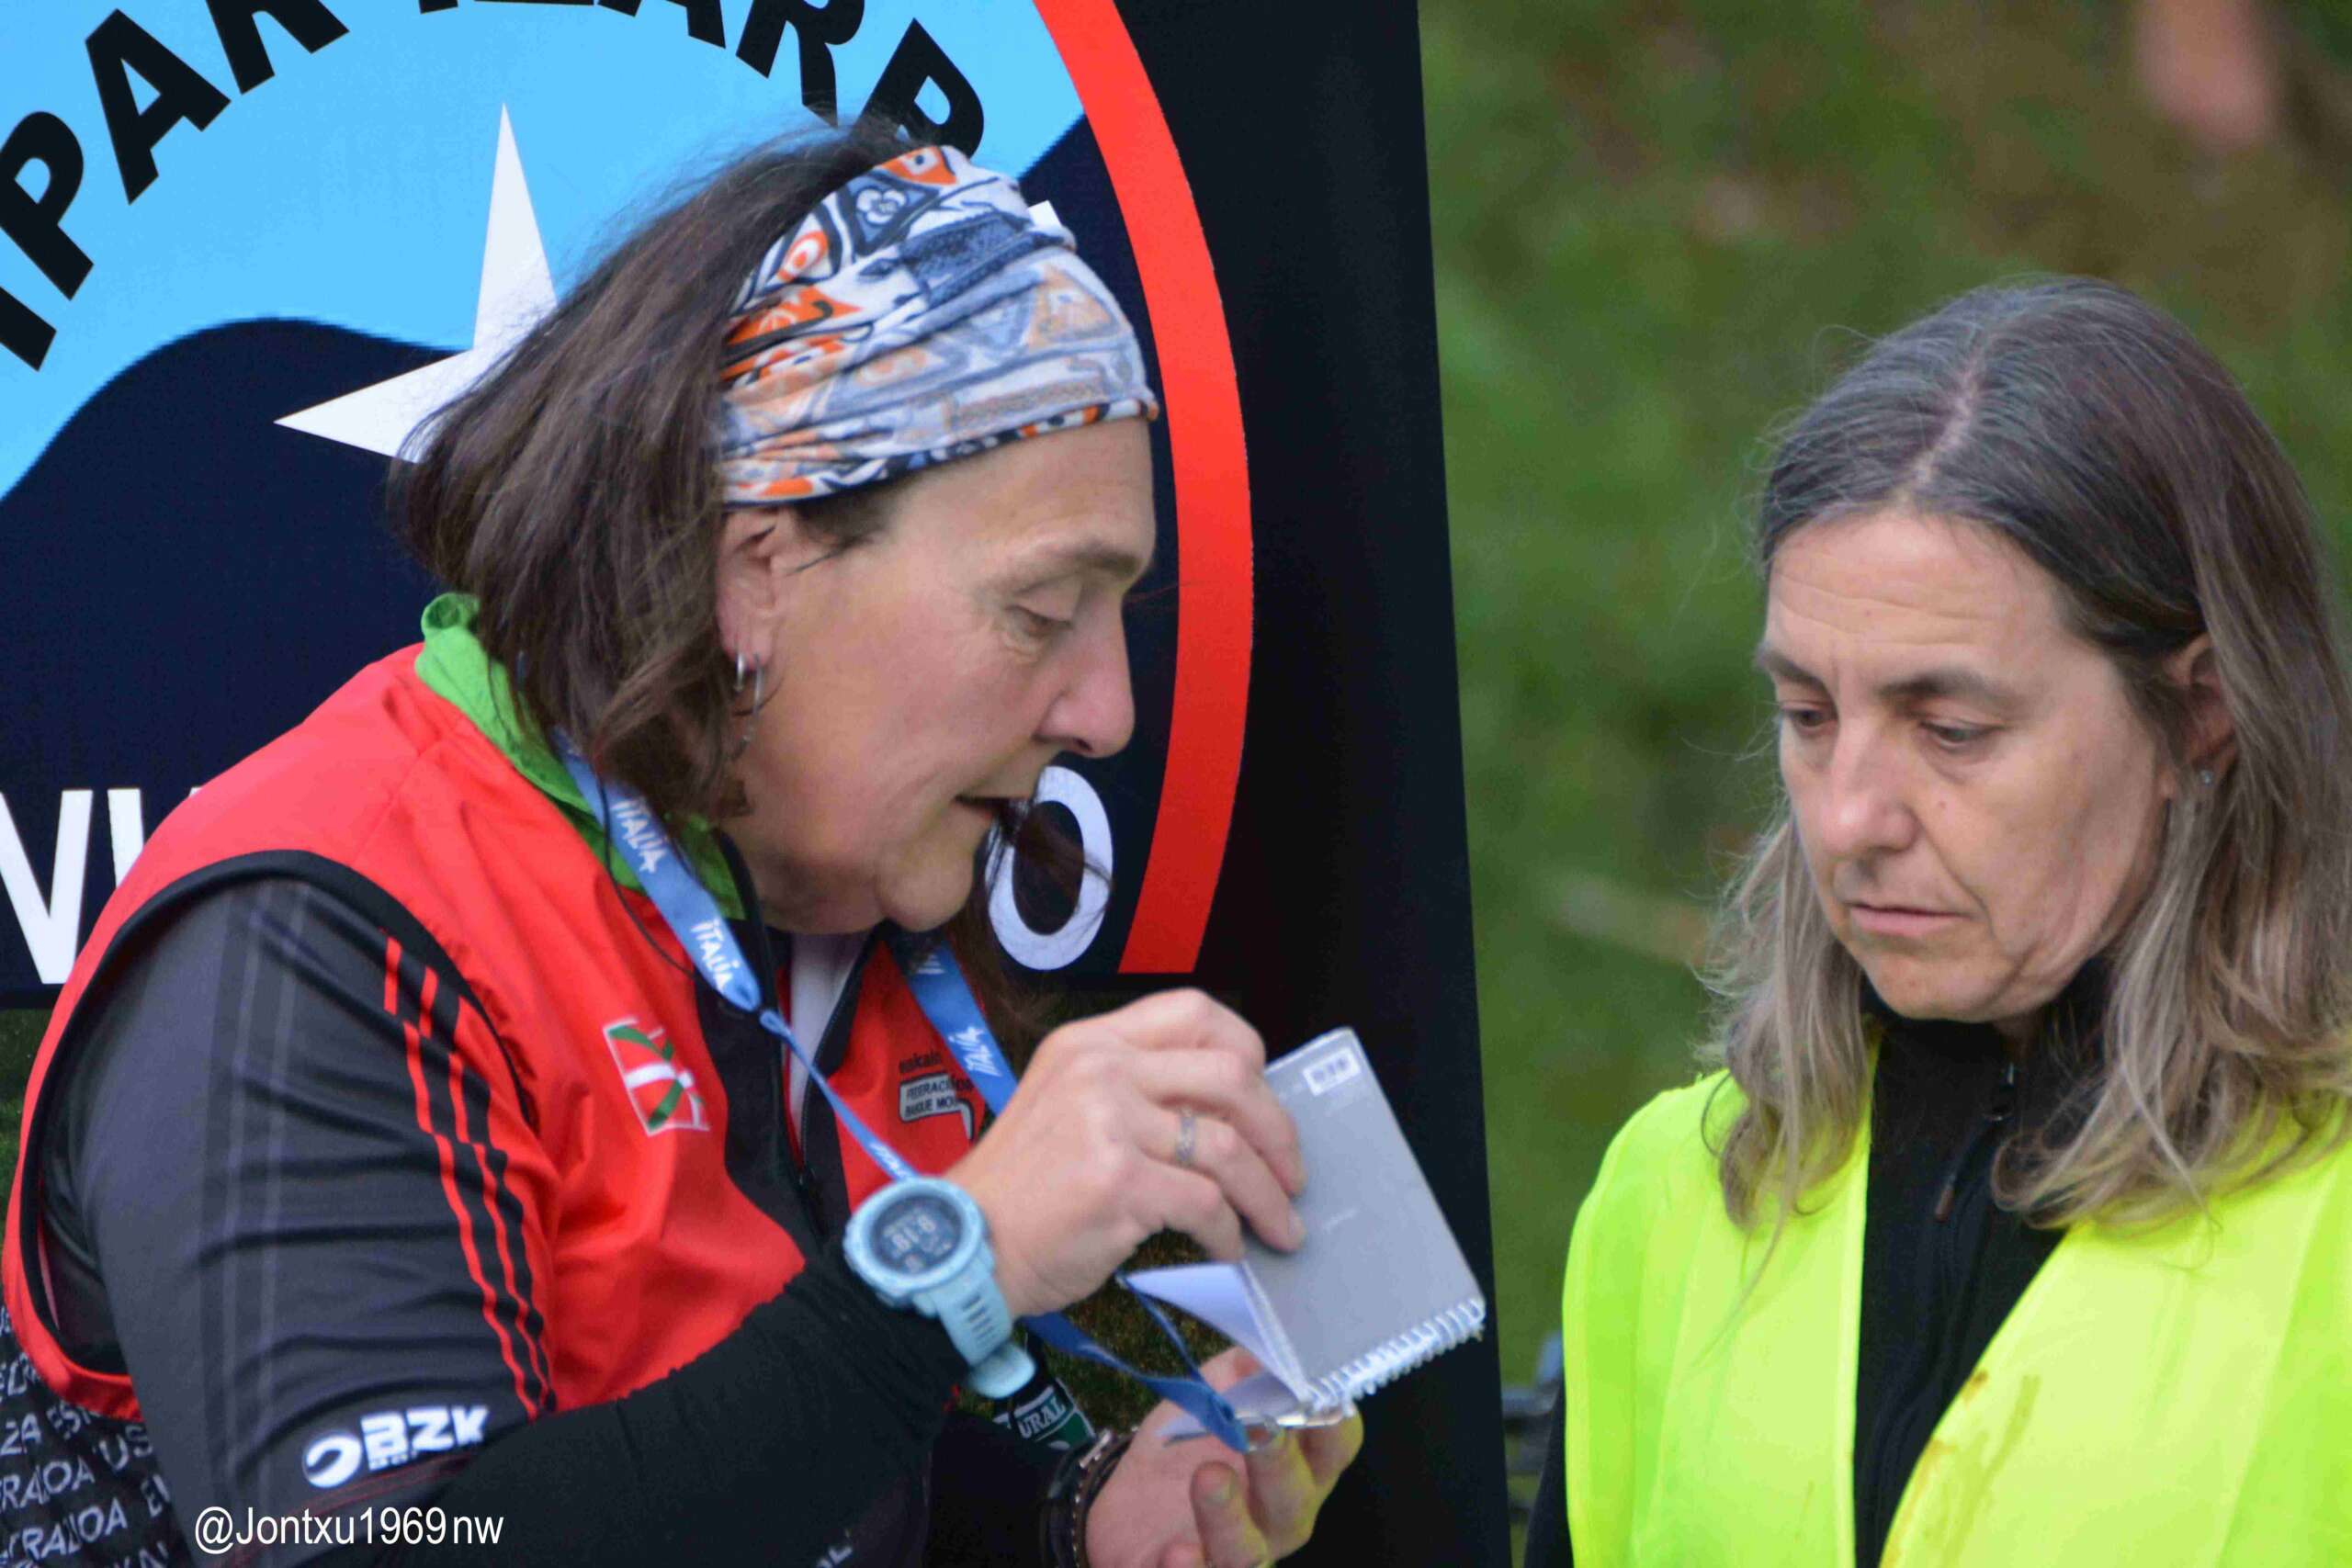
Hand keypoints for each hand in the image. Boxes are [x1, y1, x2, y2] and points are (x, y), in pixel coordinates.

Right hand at [948, 990, 1306, 1317]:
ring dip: (1267, 1195)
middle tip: (1291, 1174)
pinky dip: (1229, 1233)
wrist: (966, 1247)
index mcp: (1090, 1043)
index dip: (1247, 1050)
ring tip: (1279, 1227)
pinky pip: (1206, 1203)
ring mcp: (1109, 1122)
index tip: (1265, 1097)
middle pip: (1230, 1076)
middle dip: (1278, 1131)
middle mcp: (1100, 1070)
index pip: (1193, 1012)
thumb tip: (1230, 1118)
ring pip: (1229, 1148)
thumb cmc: (1022, 1191)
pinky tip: (1226, 1248)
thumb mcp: (1066, 1107)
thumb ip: (1134, 1093)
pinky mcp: (1119, 1181)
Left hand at [1084, 1348, 1364, 1566]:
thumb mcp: (1216, 1391)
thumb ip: (1244, 1365)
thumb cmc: (1193, 1444)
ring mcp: (1238, 1551)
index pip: (1335, 1444)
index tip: (1318, 1392)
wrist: (1134, 1505)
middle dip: (1280, 1460)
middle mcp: (1280, 1515)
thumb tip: (1265, 1335)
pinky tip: (1177, 1552)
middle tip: (1260, 1426)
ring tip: (1209, 1476)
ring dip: (1230, 1517)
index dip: (1333, 1422)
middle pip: (1295, 1497)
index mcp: (1299, 1464)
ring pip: (1249, 1551)